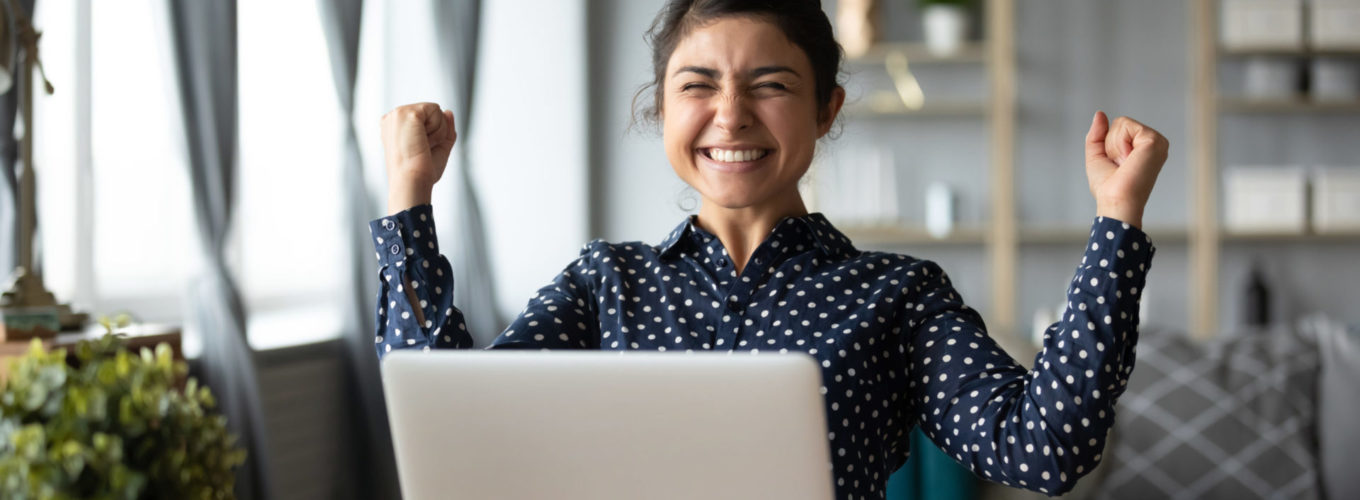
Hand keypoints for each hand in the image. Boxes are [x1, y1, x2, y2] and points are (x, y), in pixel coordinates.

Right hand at [381, 103, 456, 213]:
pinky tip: (424, 141)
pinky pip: (436, 111)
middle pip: (432, 114)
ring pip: (436, 111)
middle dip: (436, 133)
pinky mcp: (407, 113)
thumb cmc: (421, 172)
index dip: (431, 136)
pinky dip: (438, 130)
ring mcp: (398, 114)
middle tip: (421, 150)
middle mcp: (393, 118)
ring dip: (437, 132)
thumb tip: (448, 111)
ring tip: (422, 146)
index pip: (425, 119)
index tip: (418, 152)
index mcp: (395, 127)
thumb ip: (445, 129)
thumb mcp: (438, 147)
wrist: (412, 182)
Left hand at [1084, 111, 1167, 228]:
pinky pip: (1125, 126)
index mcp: (1145, 147)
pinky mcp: (1154, 140)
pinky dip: (1119, 143)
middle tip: (1120, 165)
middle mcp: (1154, 143)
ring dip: (1114, 145)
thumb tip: (1100, 113)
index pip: (1119, 127)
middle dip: (1110, 144)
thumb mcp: (1097, 156)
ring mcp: (1157, 141)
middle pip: (1120, 123)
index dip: (1108, 146)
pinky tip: (1128, 159)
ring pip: (1122, 123)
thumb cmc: (1108, 187)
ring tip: (1125, 163)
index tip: (1117, 165)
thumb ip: (1097, 134)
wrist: (1116, 201)